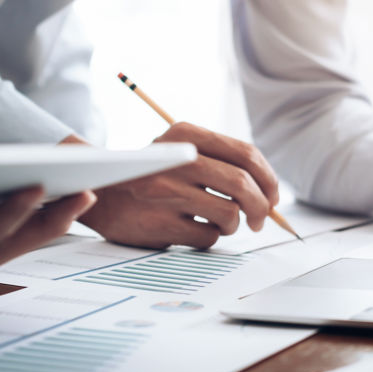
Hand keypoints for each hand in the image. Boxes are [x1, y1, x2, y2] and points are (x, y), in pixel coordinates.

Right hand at [70, 122, 279, 248]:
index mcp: (186, 134)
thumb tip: (270, 192)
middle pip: (243, 185)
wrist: (100, 194)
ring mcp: (167, 192)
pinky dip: (209, 237)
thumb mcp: (179, 150)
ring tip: (218, 223)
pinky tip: (192, 228)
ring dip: (233, 225)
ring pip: (230, 215)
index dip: (269, 179)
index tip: (272, 195)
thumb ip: (221, 161)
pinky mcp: (161, 223)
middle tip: (260, 220)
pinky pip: (208, 237)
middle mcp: (177, 159)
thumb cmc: (152, 176)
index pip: (246, 154)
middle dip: (262, 207)